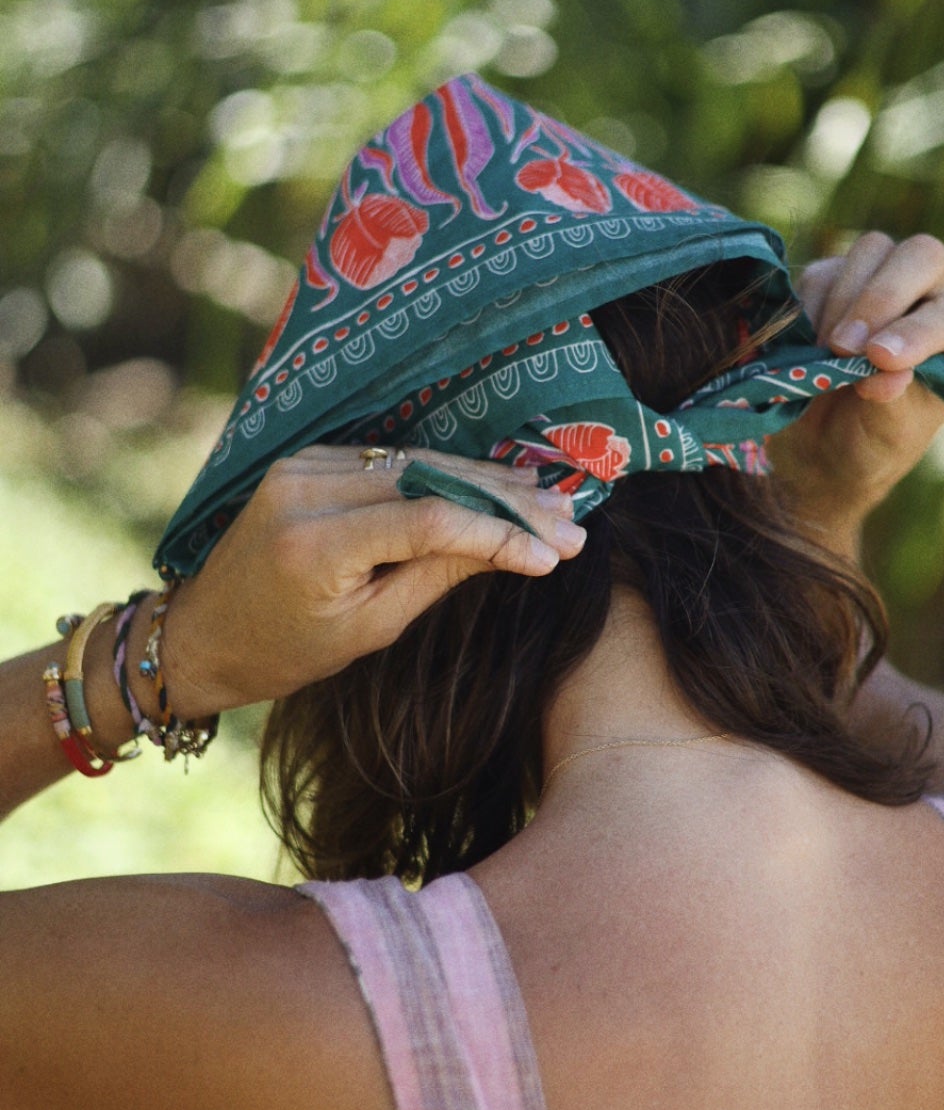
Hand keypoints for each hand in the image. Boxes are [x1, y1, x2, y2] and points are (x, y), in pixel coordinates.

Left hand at [158, 449, 585, 716]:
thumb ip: (436, 577)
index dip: (499, 533)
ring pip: (419, 464)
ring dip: (487, 482)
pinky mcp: (309, 459)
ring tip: (550, 499)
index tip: (553, 554)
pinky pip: (394, 464)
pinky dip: (446, 476)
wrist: (206, 631)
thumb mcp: (369, 629)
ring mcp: (305, 465)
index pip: (431, 521)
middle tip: (571, 521)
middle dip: (506, 501)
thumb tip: (512, 549)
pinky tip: (496, 484)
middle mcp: (306, 487)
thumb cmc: (285, 650)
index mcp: (315, 542)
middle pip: (431, 480)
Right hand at [769, 232, 943, 549]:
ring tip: (824, 353)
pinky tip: (805, 346)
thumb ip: (893, 402)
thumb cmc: (870, 443)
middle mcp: (932, 296)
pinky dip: (809, 305)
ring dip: (843, 301)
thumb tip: (884, 374)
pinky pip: (823, 271)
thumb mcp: (889, 435)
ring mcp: (884, 281)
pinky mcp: (836, 279)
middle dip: (883, 296)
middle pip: (923, 255)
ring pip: (872, 251)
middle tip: (845, 345)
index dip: (923, 331)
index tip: (880, 359)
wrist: (821, 446)